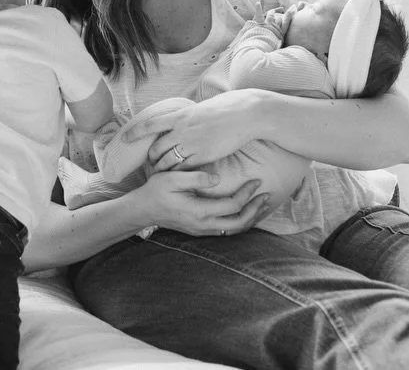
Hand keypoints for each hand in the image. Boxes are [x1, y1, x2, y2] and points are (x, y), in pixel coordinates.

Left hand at [122, 90, 262, 171]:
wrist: (244, 114)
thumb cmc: (226, 108)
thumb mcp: (200, 108)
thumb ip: (188, 117)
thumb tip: (182, 119)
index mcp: (179, 116)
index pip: (150, 124)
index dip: (136, 132)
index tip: (125, 138)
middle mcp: (181, 130)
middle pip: (157, 149)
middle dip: (152, 159)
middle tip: (151, 165)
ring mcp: (192, 144)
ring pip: (168, 161)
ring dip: (163, 169)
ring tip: (161, 175)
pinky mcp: (203, 156)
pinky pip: (185, 169)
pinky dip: (178, 175)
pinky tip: (178, 179)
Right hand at [134, 171, 270, 236]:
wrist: (142, 210)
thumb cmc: (155, 191)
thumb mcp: (172, 178)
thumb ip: (195, 178)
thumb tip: (217, 178)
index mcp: (199, 211)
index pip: (232, 205)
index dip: (247, 194)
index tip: (255, 181)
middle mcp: (203, 224)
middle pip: (239, 223)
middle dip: (255, 209)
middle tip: (266, 195)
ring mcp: (202, 230)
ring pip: (234, 230)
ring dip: (251, 218)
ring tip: (262, 204)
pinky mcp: (201, 230)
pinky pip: (227, 231)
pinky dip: (241, 222)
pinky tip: (246, 212)